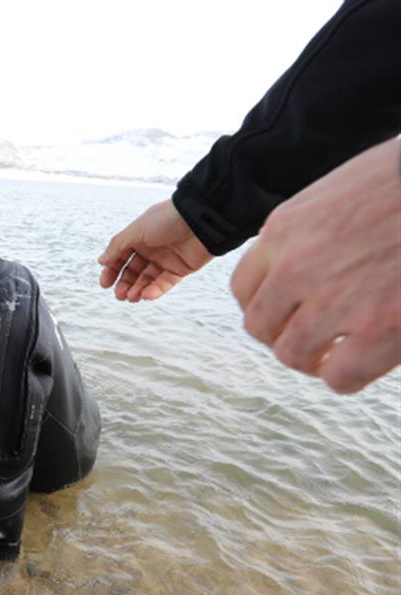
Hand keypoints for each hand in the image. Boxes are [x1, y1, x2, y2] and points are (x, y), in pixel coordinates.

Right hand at [99, 199, 214, 300]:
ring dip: (137, 289)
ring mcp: (165, 260)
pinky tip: (146, 295)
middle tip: (119, 294)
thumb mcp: (137, 230)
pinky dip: (154, 290)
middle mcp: (151, 249)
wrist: (201, 220)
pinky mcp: (180, 269)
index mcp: (139, 237)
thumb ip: (118, 246)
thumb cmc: (169, 218)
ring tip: (131, 297)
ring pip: (147, 280)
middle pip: (133, 271)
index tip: (105, 283)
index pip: (120, 257)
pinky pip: (164, 283)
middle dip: (124, 284)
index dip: (112, 270)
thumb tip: (102, 260)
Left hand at [231, 138, 400, 393]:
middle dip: (284, 336)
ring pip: (292, 354)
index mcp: (285, 229)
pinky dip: (348, 376)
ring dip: (313, 359)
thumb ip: (312, 231)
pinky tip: (365, 361)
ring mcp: (334, 300)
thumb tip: (310, 263)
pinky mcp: (378, 328)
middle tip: (312, 338)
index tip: (287, 312)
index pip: (244, 287)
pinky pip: (340, 376)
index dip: (266, 306)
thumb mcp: (341, 191)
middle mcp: (296, 266)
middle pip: (260, 326)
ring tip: (336, 354)